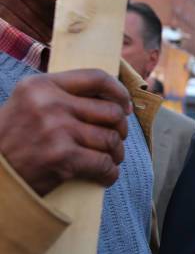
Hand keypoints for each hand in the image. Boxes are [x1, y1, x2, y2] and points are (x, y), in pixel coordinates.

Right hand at [0, 69, 131, 195]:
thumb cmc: (10, 140)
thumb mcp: (27, 104)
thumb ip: (60, 95)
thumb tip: (108, 98)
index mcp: (41, 85)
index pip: (97, 78)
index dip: (119, 92)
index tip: (125, 106)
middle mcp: (50, 103)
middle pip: (110, 111)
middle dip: (120, 128)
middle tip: (117, 138)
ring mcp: (57, 130)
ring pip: (110, 139)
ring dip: (116, 152)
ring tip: (111, 158)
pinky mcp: (62, 158)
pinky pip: (103, 163)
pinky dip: (109, 172)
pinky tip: (105, 175)